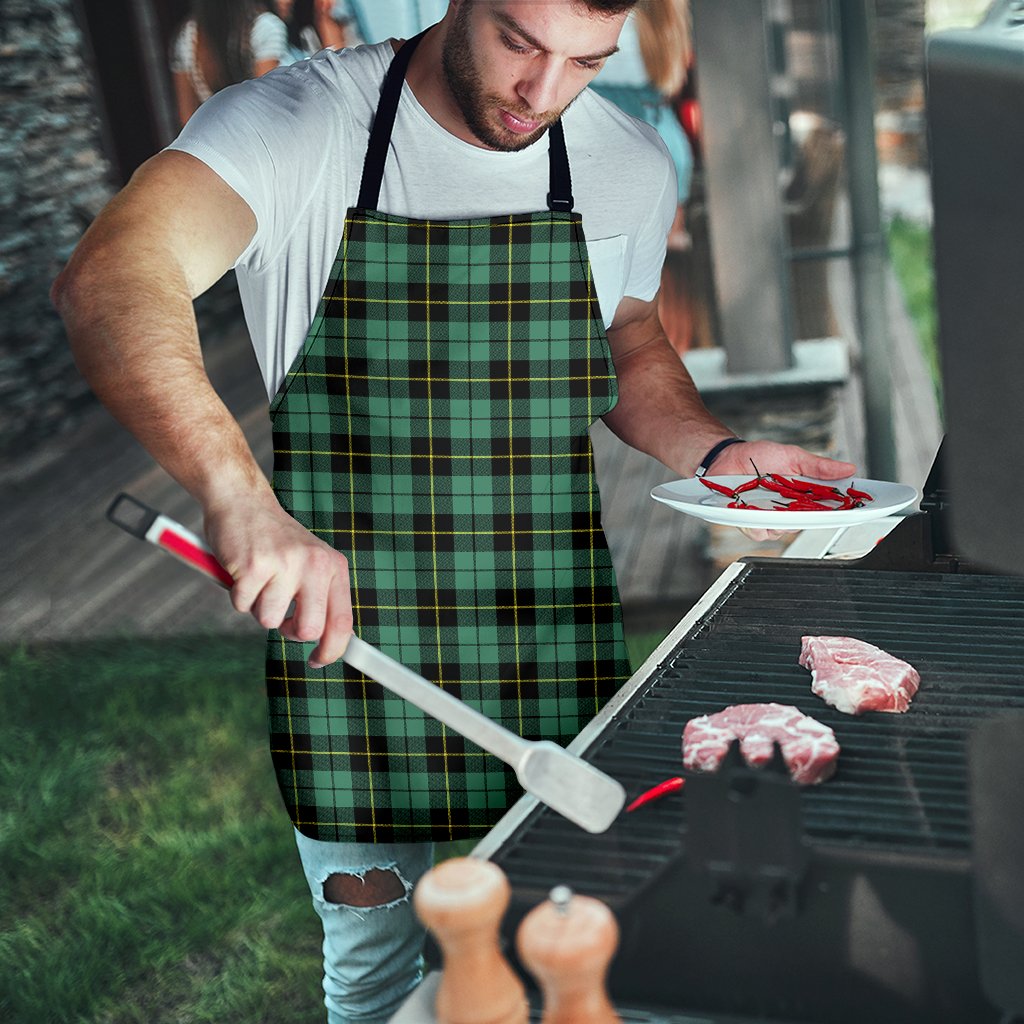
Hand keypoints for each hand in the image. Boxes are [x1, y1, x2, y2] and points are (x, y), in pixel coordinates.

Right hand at [203, 493, 352, 667]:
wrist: (243, 501)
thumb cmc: (275, 541)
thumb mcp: (310, 563)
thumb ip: (321, 597)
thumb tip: (327, 642)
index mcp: (333, 567)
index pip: (342, 622)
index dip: (332, 650)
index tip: (318, 661)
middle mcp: (314, 565)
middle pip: (308, 630)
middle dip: (289, 630)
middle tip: (279, 612)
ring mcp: (285, 564)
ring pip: (269, 620)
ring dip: (258, 606)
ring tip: (259, 579)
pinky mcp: (254, 566)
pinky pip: (242, 605)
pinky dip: (237, 594)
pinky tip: (242, 570)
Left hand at [707, 440, 856, 542]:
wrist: (727, 457)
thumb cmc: (759, 457)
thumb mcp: (793, 456)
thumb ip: (819, 466)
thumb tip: (848, 468)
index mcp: (804, 495)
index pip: (829, 508)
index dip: (844, 510)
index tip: (857, 508)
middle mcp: (790, 510)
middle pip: (809, 523)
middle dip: (810, 515)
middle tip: (805, 502)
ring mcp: (771, 518)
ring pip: (784, 531)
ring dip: (780, 517)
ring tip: (771, 499)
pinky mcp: (751, 523)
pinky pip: (760, 532)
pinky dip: (757, 522)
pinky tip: (753, 508)